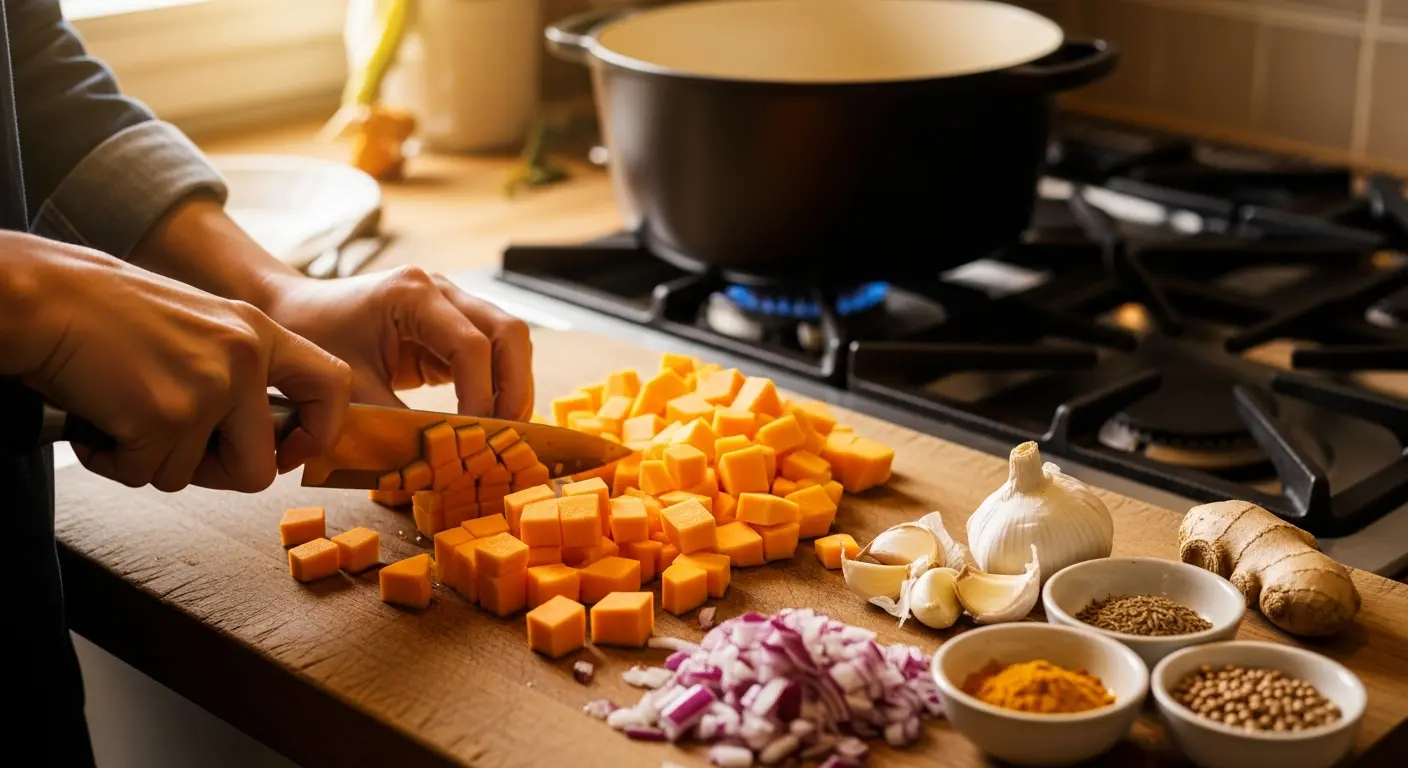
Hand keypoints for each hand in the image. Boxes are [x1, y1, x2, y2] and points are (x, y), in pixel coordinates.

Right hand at [0, 232, 351, 491]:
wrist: (44, 297)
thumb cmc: (107, 314)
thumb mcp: (197, 325)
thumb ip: (236, 371)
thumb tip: (262, 441)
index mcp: (258, 332)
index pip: (332, 385)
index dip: (319, 432)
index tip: (289, 451)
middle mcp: (244, 358)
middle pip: (261, 467)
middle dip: (213, 475)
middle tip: (169, 448)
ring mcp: (209, 388)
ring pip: (192, 476)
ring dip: (151, 462)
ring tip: (120, 415)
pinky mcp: (165, 417)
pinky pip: (146, 475)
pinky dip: (114, 461)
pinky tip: (96, 422)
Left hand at [262, 267, 533, 419]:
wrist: (294, 313)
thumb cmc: (313, 338)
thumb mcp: (348, 385)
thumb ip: (392, 421)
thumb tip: (435, 459)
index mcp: (412, 295)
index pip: (470, 345)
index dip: (481, 394)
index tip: (474, 434)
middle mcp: (441, 291)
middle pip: (508, 332)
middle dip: (514, 386)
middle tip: (508, 433)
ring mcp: (451, 303)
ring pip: (509, 340)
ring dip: (513, 385)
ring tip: (504, 429)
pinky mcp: (451, 325)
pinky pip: (492, 352)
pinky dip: (497, 384)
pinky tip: (489, 416)